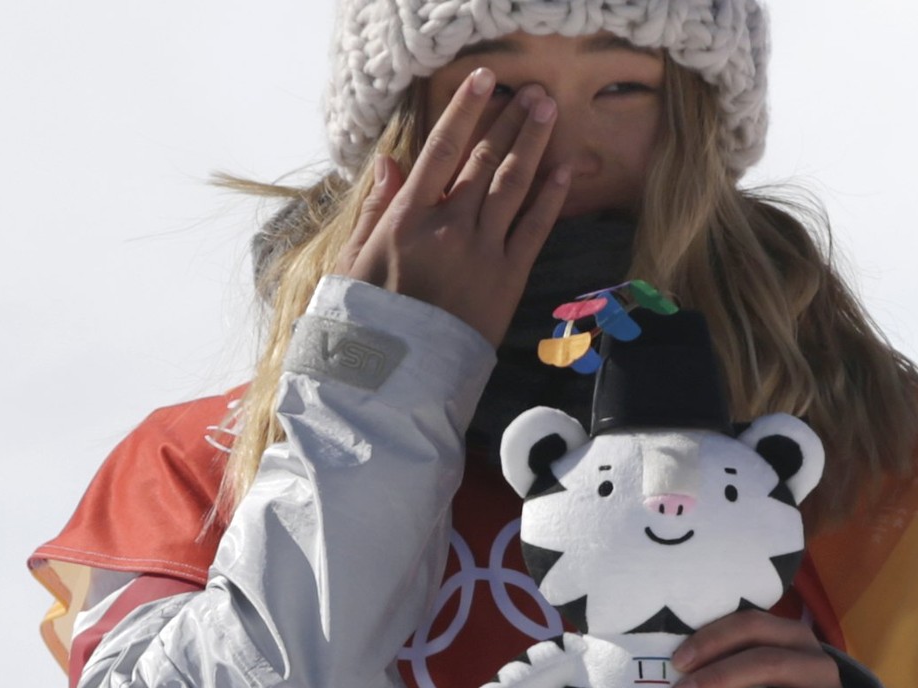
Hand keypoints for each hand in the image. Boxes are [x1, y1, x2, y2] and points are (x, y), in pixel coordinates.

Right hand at [334, 68, 571, 346]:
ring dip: (532, 145)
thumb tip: (389, 162)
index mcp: (406, 218)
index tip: (483, 81)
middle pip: (484, 161)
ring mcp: (481, 252)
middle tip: (532, 93)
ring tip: (548, 112)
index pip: (440, 150)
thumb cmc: (368, 320)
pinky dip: (550, 198)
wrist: (398, 376)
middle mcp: (448, 227)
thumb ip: (375, 210)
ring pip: (512, 186)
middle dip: (509, 122)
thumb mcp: (354, 261)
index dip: (464, 111)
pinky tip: (563, 171)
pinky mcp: (507, 280)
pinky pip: (534, 229)